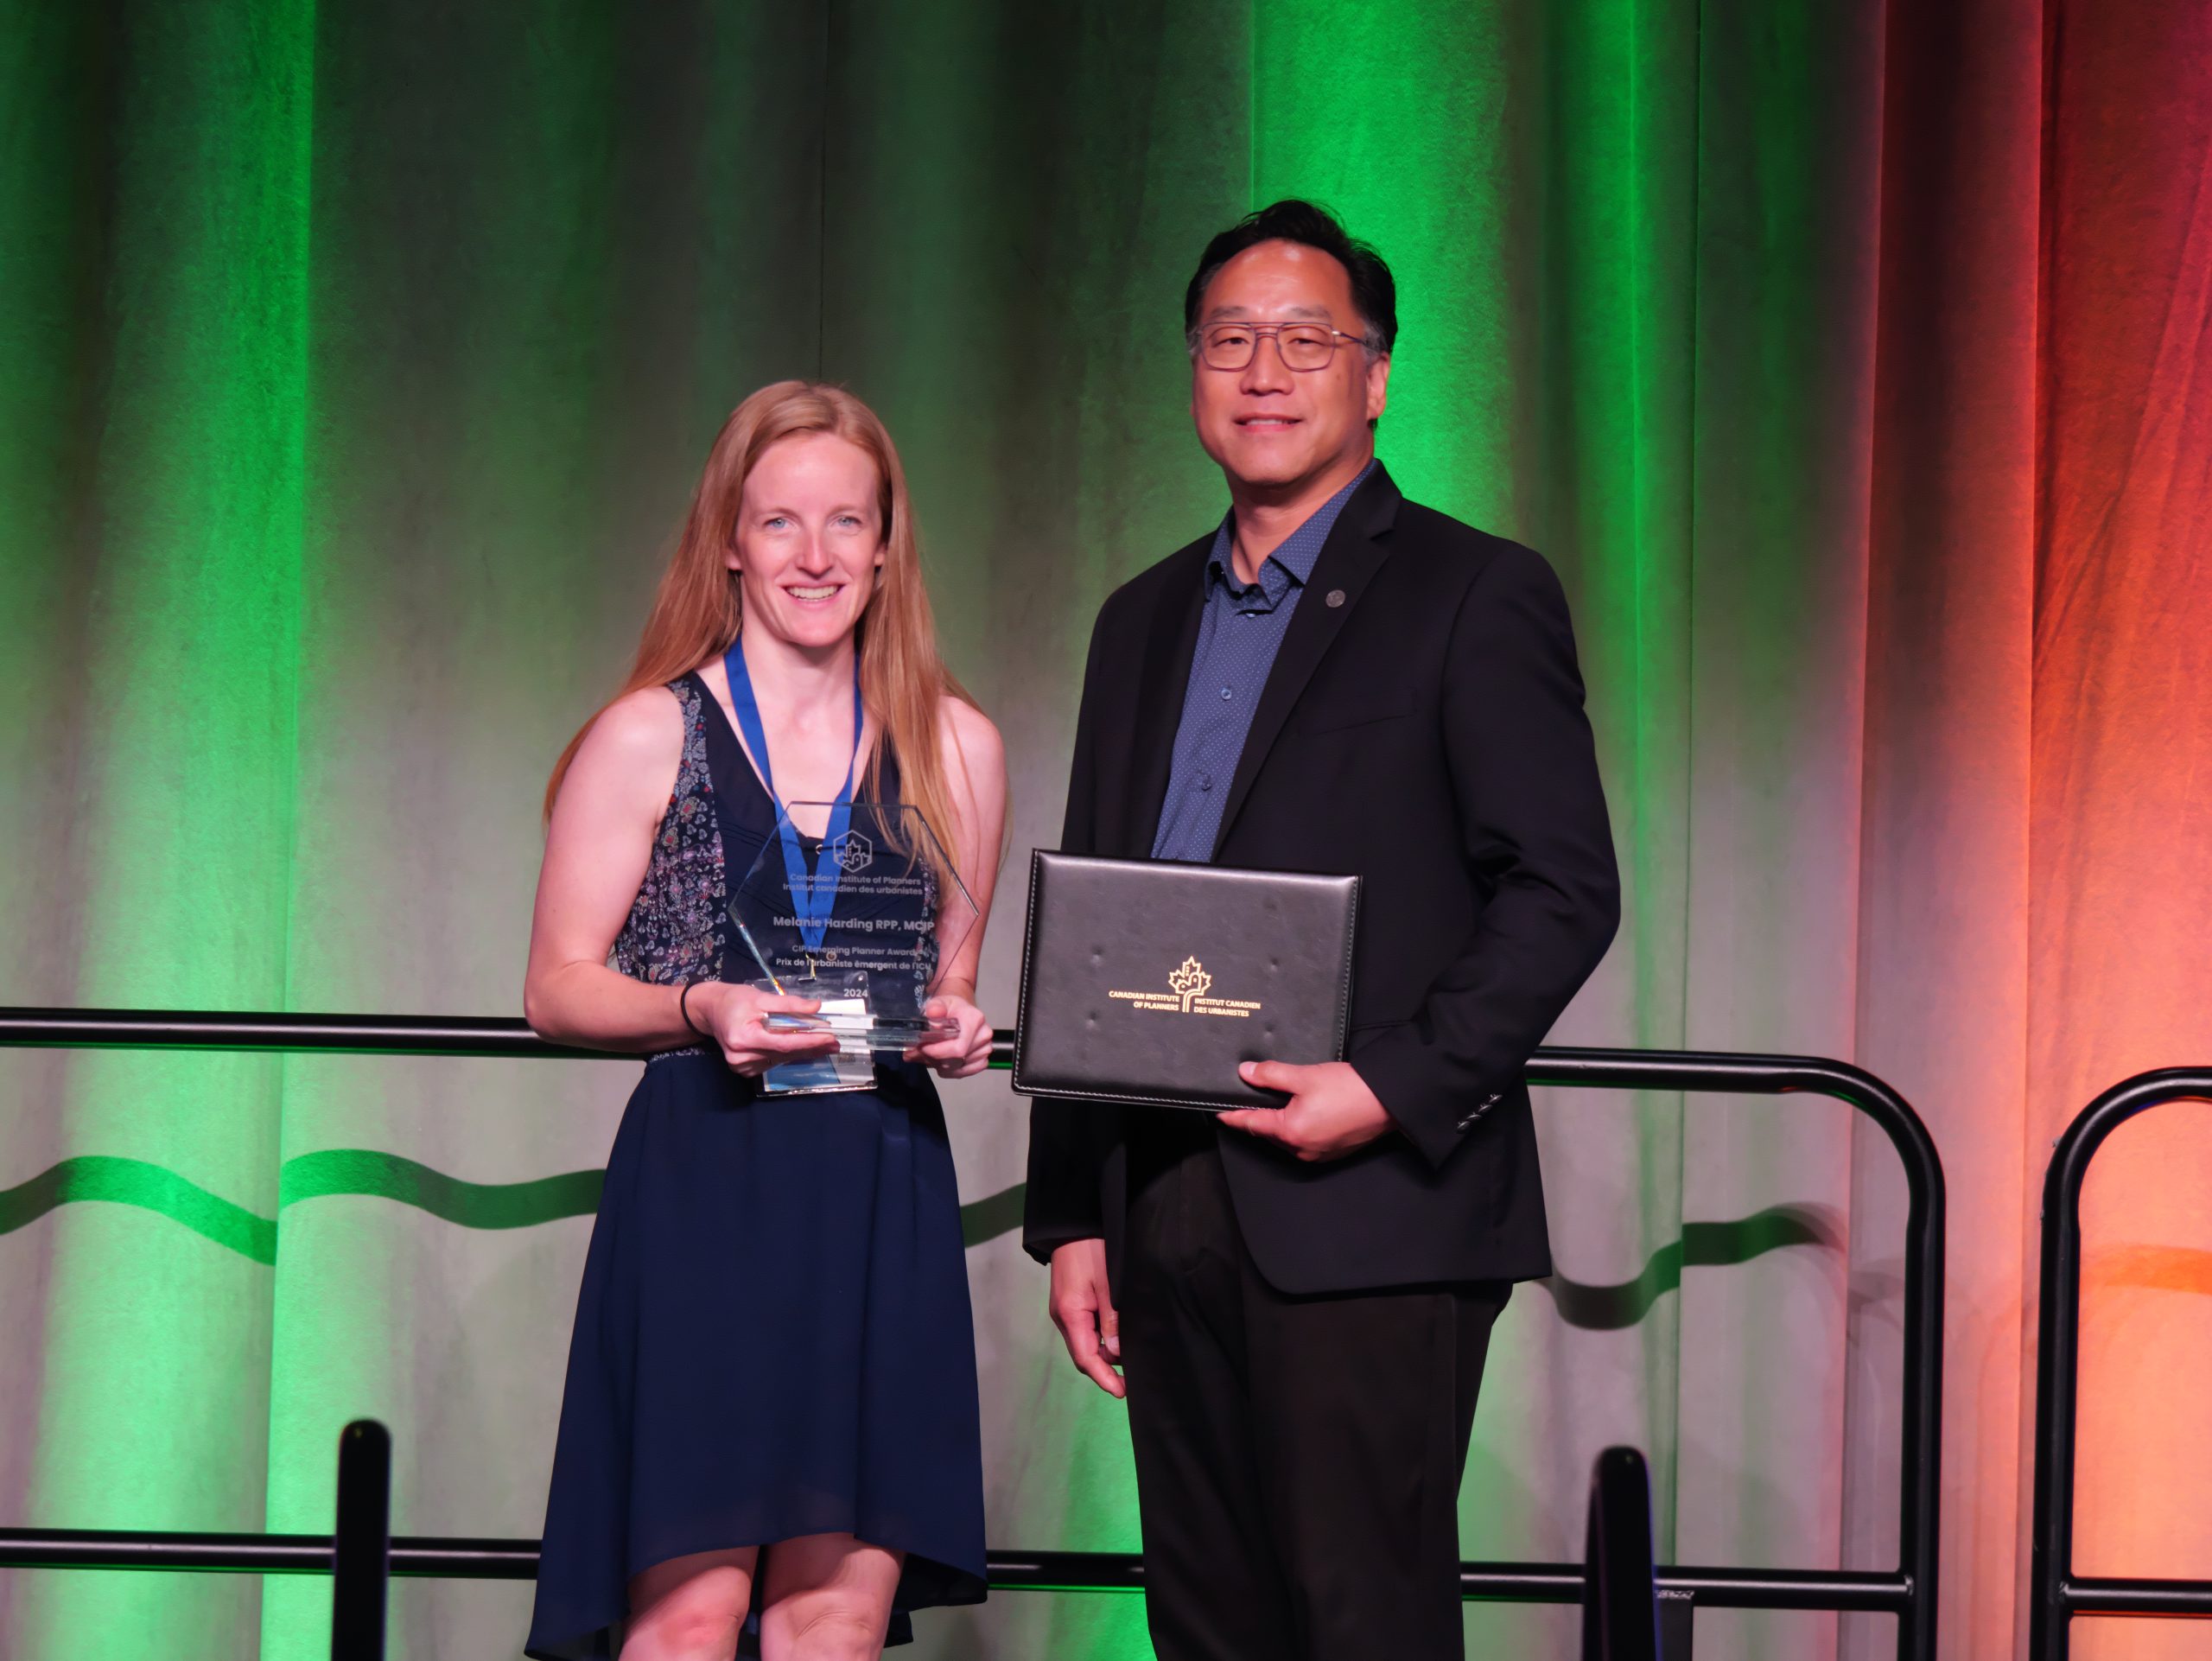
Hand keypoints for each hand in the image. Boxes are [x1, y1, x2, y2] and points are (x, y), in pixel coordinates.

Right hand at [693, 981, 841, 1076]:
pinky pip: (773, 1062)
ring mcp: (742, 1067)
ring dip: (803, 1052)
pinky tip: (803, 1048)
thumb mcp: (761, 997)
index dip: (809, 1041)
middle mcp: (741, 1057)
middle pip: (785, 1054)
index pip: (783, 1043)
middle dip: (812, 1047)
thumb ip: (789, 1004)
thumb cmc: (735, 1001)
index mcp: (743, 1038)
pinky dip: (789, 1054)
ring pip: (781, 1059)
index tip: (830, 1038)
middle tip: (835, 1043)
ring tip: (825, 1045)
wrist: (711, 1011)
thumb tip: (816, 1007)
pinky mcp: (745, 1070)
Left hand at [907, 992, 991, 1078]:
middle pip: (956, 1060)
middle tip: (920, 1051)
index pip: (958, 1048)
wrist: (962, 1012)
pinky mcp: (983, 1060)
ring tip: (932, 1053)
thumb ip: (935, 1007)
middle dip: (934, 1058)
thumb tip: (932, 1013)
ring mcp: (985, 1049)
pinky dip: (950, 1071)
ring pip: (957, 1069)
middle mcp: (984, 1036)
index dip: (938, 1052)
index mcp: (975, 1020)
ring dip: (940, 1065)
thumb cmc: (951, 1008)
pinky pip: (963, 1073)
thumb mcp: (940, 1002)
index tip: (922, 1047)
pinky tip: (943, 1060)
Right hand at [1048, 1238, 1123, 1398]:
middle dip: (1105, 1370)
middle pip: (1084, 1354)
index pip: (1086, 1358)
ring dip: (1104, 1354)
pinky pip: (1085, 1331)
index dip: (1104, 1378)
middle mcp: (1063, 1318)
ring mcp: (1065, 1312)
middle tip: (1130, 1382)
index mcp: (1070, 1314)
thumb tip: (1117, 1351)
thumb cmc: (1090, 1249)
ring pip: (1085, 1344)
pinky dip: (1100, 1340)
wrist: (1071, 1227)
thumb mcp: (1107, 1283)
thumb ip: (1112, 1318)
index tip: (1122, 1392)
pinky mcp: (1070, 1305)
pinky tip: (1117, 1339)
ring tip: (1129, 1360)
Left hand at [1218, 1059, 1397, 1161]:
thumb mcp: (1304, 1076)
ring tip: (1278, 1101)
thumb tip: (1245, 1072)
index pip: (1250, 1124)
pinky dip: (1298, 1127)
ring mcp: (1318, 1154)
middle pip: (1268, 1132)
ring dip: (1279, 1121)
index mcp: (1290, 1132)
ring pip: (1287, 1137)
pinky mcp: (1333, 1152)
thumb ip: (1271, 1075)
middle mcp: (1301, 1149)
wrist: (1388, 1100)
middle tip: (1248, 1096)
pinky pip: (1305, 1140)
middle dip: (1258, 1116)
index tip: (1218, 1111)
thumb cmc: (1349, 1088)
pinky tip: (1303, 1110)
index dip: (1232, 1115)